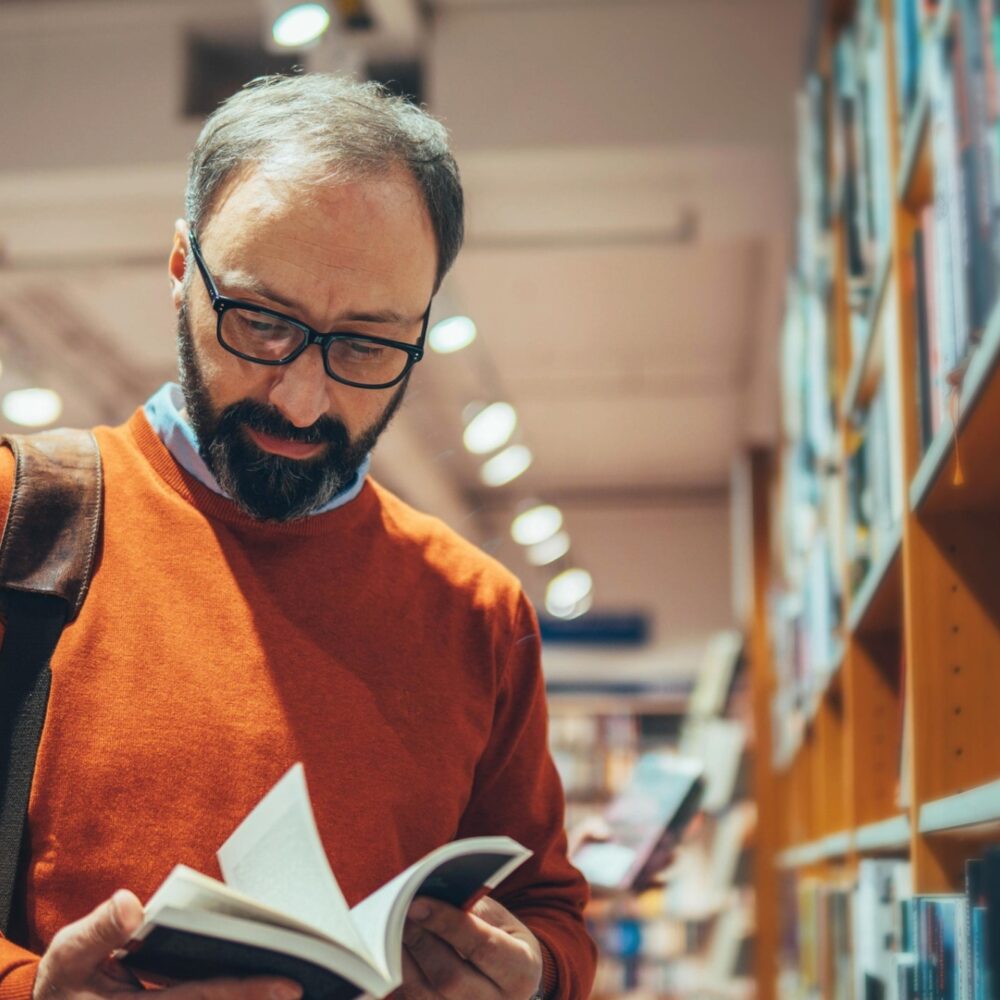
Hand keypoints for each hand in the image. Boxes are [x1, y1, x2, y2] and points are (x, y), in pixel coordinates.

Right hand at [33, 889, 302, 999]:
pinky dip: (241, 996)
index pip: (203, 999)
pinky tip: (271, 983)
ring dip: (256, 999)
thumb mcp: (68, 955)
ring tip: (307, 981)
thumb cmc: (63, 984)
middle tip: (317, 982)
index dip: (246, 991)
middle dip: (264, 997)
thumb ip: (97, 931)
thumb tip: (131, 906)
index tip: (289, 984)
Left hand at [397, 896, 542, 998]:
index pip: (482, 946)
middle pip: (450, 976)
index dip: (448, 923)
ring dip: (403, 959)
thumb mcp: (500, 920)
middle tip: (396, 912)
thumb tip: (427, 899)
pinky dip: (400, 977)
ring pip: (427, 995)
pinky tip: (392, 954)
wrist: (510, 981)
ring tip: (389, 929)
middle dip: (420, 940)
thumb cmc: (503, 940)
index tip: (417, 903)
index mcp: (521, 971)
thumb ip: (472, 911)